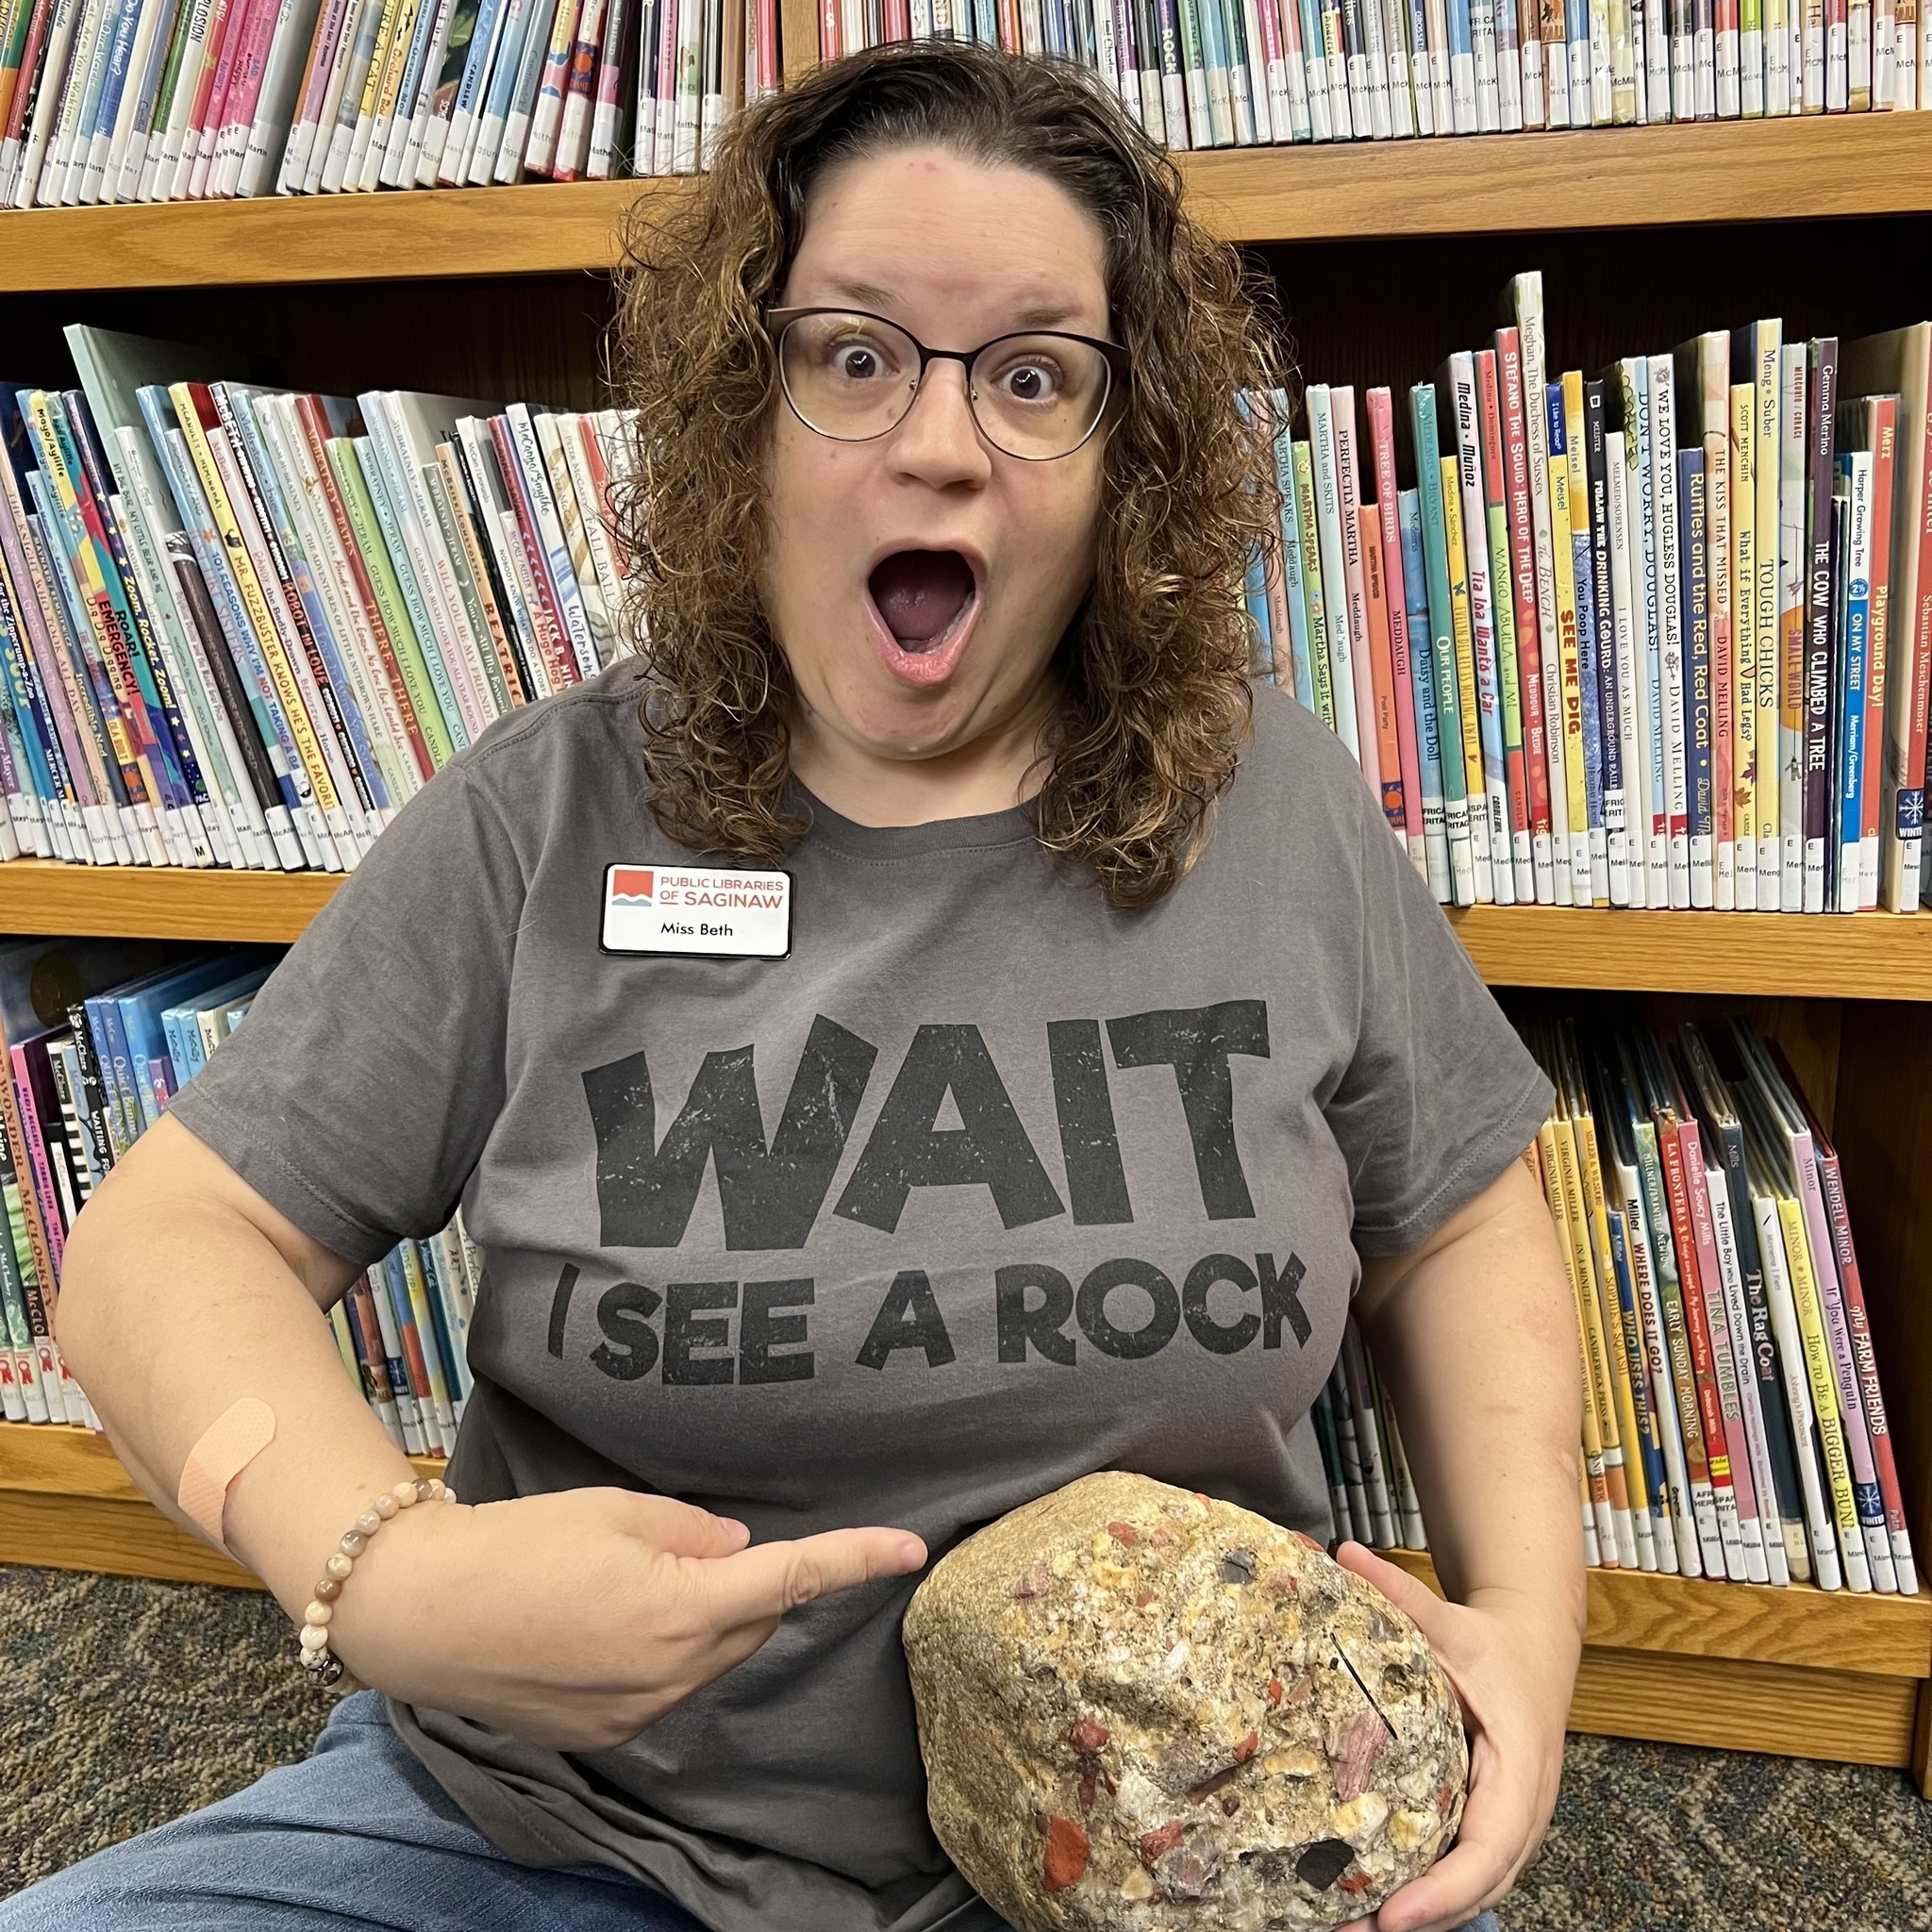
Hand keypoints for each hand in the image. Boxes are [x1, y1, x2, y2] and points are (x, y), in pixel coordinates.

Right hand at [326, 1486, 926, 1750]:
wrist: (422, 1615)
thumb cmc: (517, 1544)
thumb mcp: (613, 1510)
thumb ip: (693, 1530)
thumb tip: (740, 1550)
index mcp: (681, 1609)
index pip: (792, 1580)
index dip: (856, 1560)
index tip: (912, 1548)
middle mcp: (672, 1674)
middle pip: (753, 1620)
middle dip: (749, 1582)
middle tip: (692, 1544)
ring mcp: (640, 1714)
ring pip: (714, 1656)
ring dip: (707, 1617)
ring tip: (631, 1581)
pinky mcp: (609, 1735)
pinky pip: (671, 1685)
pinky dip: (666, 1649)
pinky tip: (606, 1623)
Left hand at [1333, 1543, 1574, 1931]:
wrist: (1535, 1650)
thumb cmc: (1492, 1642)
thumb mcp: (1449, 1619)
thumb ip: (1399, 1591)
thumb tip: (1340, 1551)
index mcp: (1519, 1769)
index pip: (1489, 1848)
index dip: (1443, 1889)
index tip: (1393, 1915)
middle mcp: (1523, 1810)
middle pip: (1479, 1886)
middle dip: (1422, 1918)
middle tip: (1350, 1931)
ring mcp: (1511, 1826)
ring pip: (1473, 1889)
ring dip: (1423, 1917)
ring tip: (1348, 1929)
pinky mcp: (1491, 1827)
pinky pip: (1465, 1873)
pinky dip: (1428, 1897)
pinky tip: (1372, 1906)